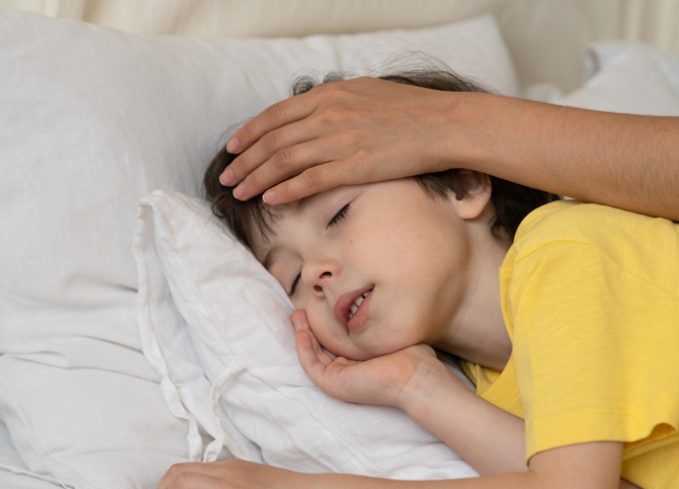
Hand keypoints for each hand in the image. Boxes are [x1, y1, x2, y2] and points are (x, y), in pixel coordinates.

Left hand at [220, 77, 457, 204]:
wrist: (442, 123)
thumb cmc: (409, 109)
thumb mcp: (365, 92)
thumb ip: (335, 101)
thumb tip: (314, 110)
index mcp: (329, 96)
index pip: (276, 116)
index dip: (250, 134)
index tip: (234, 149)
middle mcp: (328, 116)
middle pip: (274, 141)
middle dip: (246, 162)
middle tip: (228, 178)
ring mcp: (340, 141)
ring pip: (285, 162)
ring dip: (258, 179)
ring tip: (240, 193)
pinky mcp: (355, 166)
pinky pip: (311, 180)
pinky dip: (286, 190)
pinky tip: (271, 199)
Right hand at [291, 310, 455, 409]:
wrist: (413, 375)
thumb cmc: (410, 357)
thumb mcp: (391, 336)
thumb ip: (379, 326)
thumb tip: (377, 307)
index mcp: (361, 363)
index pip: (337, 345)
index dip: (326, 328)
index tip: (320, 309)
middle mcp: (348, 372)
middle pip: (321, 349)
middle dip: (309, 329)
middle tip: (300, 310)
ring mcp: (339, 379)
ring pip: (313, 355)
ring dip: (302, 334)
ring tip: (296, 315)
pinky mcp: (333, 383)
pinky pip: (311, 364)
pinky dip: (303, 347)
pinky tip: (302, 330)